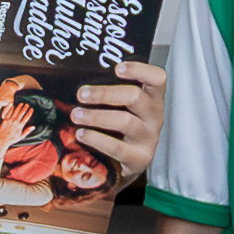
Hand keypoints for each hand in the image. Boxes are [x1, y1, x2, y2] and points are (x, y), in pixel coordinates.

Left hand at [72, 58, 166, 189]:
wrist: (124, 165)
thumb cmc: (120, 130)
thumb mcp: (121, 108)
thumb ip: (111, 94)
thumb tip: (81, 81)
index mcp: (153, 99)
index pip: (158, 78)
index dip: (140, 70)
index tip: (117, 68)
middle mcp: (155, 117)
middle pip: (135, 97)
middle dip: (105, 94)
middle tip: (81, 94)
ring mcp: (149, 139)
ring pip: (125, 121)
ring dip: (96, 116)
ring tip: (76, 115)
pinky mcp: (139, 159)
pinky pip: (117, 147)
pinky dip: (96, 139)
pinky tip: (81, 134)